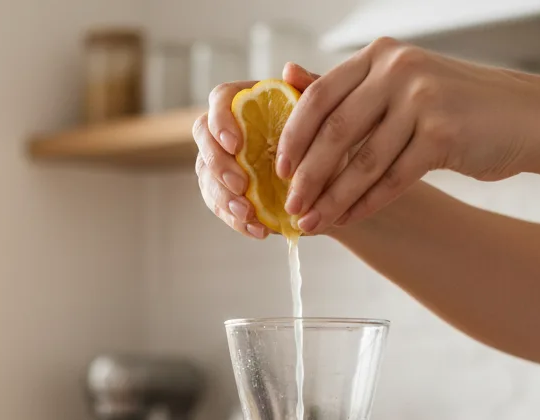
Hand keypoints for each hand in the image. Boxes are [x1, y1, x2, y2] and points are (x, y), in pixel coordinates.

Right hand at [192, 64, 318, 239]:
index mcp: (248, 103)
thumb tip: (290, 69)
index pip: (219, 101)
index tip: (236, 145)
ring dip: (224, 199)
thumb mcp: (327, 115)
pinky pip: (220, 207)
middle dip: (218, 165)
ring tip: (250, 215)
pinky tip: (257, 230)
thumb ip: (310, 90)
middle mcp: (227, 131)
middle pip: (203, 139)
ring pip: (206, 177)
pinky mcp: (226, 194)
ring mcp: (222, 164)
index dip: (220, 122)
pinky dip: (237, 221)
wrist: (336, 184)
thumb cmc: (328, 141)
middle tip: (241, 185)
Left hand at [278, 39, 530, 233]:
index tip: (278, 171)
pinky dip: (367, 203)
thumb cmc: (451, 105)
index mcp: (380, 56)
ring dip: (333, 199)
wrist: (521, 118)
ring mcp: (423, 99)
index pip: (320, 96)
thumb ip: (345, 87)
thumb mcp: (396, 86)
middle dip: (308, 177)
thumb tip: (288, 76)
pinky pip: (393, 178)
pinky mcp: (444, 133)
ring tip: (312, 223)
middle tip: (290, 207)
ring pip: (363, 162)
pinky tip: (349, 219)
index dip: (293, 136)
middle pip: (336, 132)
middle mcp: (399, 69)